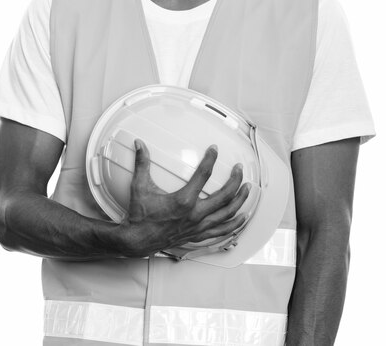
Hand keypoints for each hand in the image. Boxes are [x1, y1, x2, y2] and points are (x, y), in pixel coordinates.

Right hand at [120, 139, 249, 256]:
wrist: (137, 241)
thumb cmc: (140, 215)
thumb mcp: (140, 186)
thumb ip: (142, 163)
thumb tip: (140, 144)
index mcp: (183, 200)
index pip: (203, 175)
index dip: (211, 159)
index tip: (215, 149)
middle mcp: (195, 214)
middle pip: (224, 196)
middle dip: (235, 180)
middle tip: (239, 169)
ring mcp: (198, 227)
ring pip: (227, 214)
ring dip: (240, 201)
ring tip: (247, 189)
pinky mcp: (198, 236)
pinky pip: (221, 231)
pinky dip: (234, 225)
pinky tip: (241, 218)